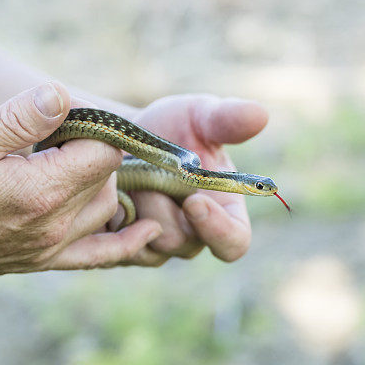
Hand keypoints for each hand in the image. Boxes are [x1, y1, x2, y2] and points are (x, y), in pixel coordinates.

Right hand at [0, 83, 160, 295]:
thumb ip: (18, 119)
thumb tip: (62, 95)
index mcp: (40, 192)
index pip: (104, 151)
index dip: (94, 127)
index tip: (69, 115)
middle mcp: (55, 225)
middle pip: (108, 178)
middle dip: (95, 150)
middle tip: (61, 134)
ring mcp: (50, 248)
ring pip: (106, 209)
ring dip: (102, 182)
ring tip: (75, 160)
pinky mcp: (41, 262)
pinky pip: (99, 256)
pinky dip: (127, 243)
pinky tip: (149, 232)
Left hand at [114, 94, 268, 264]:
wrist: (125, 134)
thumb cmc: (174, 126)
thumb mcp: (199, 116)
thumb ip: (227, 119)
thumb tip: (260, 115)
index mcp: (225, 214)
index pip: (234, 244)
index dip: (218, 230)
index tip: (195, 200)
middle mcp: (193, 237)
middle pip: (181, 244)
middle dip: (160, 207)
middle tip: (144, 172)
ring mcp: (155, 247)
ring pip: (144, 247)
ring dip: (132, 210)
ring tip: (125, 175)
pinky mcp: (121, 249)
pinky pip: (112, 248)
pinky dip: (106, 218)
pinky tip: (104, 188)